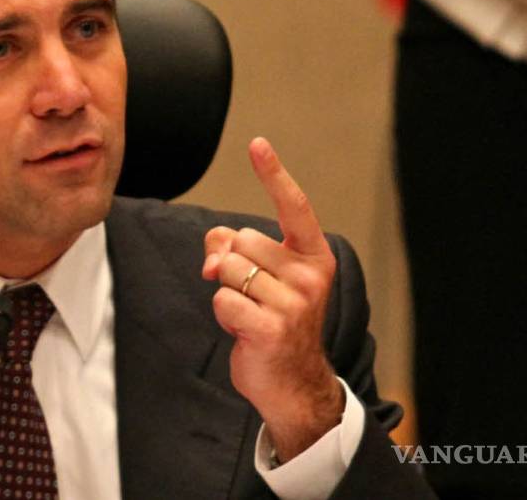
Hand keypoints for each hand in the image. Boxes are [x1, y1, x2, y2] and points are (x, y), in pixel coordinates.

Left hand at [201, 137, 342, 461]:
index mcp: (313, 256)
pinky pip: (223, 300)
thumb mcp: (259, 278)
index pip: (292, 206)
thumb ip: (232, 250)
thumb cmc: (272, 320)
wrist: (291, 382)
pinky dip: (223, 314)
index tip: (257, 143)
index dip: (273, 173)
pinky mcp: (273, 328)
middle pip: (240, 241)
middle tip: (251, 295)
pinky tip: (244, 330)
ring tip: (249, 313)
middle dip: (231, 265)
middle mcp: (310, 275)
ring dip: (226, 291)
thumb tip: (213, 256)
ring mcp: (295, 303)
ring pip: (228, 270)